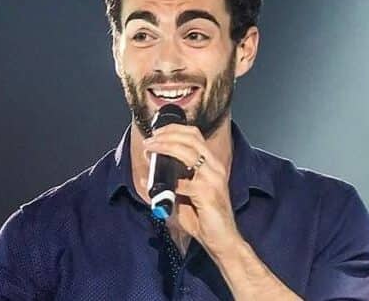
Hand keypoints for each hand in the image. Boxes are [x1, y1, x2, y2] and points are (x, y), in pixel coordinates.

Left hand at [143, 124, 239, 254]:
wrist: (222, 239)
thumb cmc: (204, 218)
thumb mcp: (184, 196)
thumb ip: (168, 184)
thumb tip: (146, 177)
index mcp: (211, 164)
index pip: (194, 135)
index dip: (174, 129)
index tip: (156, 132)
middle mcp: (214, 167)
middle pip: (191, 138)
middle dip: (167, 134)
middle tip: (150, 140)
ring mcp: (213, 178)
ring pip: (187, 152)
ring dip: (165, 147)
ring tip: (150, 150)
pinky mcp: (208, 193)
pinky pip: (184, 183)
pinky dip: (169, 182)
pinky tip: (159, 186)